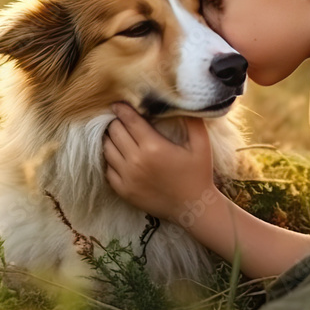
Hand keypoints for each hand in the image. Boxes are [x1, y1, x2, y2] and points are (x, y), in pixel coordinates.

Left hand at [104, 102, 214, 222]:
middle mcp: (136, 161)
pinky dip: (110, 159)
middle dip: (116, 122)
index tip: (118, 104)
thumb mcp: (202, 144)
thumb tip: (181, 101)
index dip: (122, 109)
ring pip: (107, 149)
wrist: (193, 207)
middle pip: (114, 132)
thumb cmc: (198, 174)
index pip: (128, 120)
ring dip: (110, 139)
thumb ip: (193, 120)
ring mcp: (127, 177)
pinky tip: (118, 155)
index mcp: (153, 146)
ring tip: (116, 134)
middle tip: (120, 118)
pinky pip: (107, 169)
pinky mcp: (123, 190)